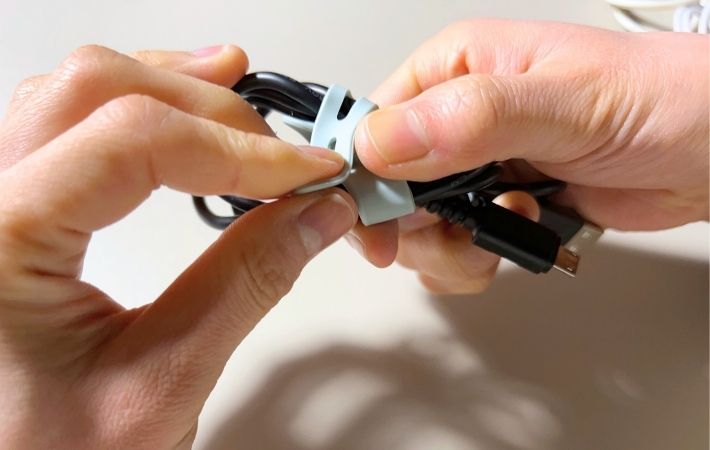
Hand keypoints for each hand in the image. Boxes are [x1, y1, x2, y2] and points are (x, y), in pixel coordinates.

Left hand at [0, 45, 356, 447]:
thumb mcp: (161, 386)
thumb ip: (245, 285)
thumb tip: (315, 212)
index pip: (129, 141)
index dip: (237, 147)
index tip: (308, 170)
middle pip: (98, 89)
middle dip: (210, 107)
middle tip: (283, 149)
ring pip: (79, 92)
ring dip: (173, 89)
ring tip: (243, 101)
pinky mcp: (16, 208)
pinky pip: (70, 122)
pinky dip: (140, 107)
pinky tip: (184, 114)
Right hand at [348, 19, 708, 292]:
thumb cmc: (663, 99)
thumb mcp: (566, 102)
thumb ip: (473, 117)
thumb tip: (386, 141)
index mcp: (455, 70)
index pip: (372, 125)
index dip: (364, 177)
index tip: (380, 219)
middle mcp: (457, 117)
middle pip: (386, 187)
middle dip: (413, 226)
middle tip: (454, 233)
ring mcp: (476, 165)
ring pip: (417, 225)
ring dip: (449, 249)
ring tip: (503, 228)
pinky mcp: (499, 202)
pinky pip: (454, 245)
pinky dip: (476, 260)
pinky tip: (518, 235)